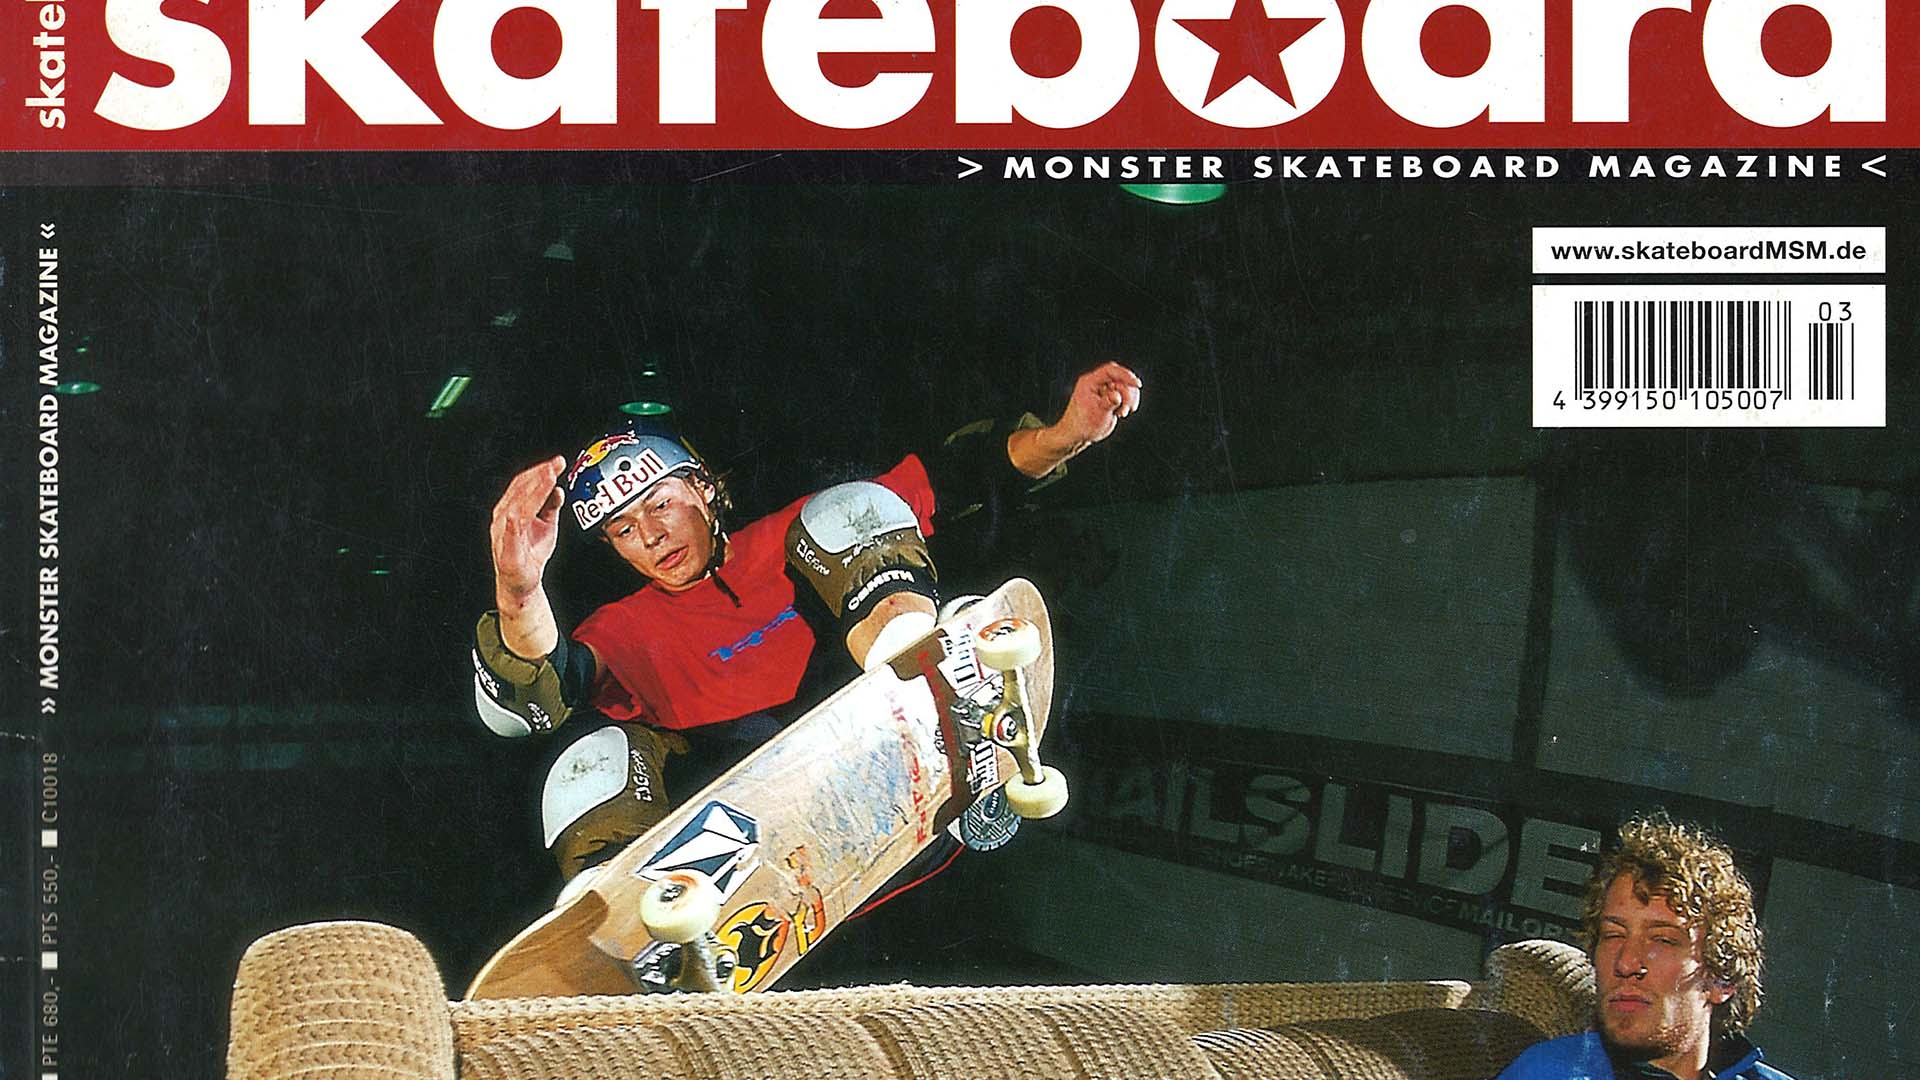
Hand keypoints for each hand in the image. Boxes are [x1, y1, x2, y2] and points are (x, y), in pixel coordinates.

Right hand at [491, 455, 567, 603]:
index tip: (557, 462)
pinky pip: (512, 529)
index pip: (523, 483)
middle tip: (556, 464)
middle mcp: (503, 516)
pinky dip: (520, 516)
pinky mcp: (507, 549)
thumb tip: (558, 488)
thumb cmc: (531, 552)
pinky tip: (531, 504)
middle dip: (539, 475)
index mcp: (511, 508)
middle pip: (519, 489)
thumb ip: (551, 506)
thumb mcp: (547, 524)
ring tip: (549, 477)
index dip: (539, 471)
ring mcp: (503, 532)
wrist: (523, 583)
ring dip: (534, 489)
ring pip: (517, 504)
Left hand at [1053, 361, 1142, 447]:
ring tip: (1123, 413)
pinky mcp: (1110, 397)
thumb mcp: (1097, 414)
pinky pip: (1124, 394)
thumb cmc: (1083, 425)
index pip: (1110, 371)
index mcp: (1089, 382)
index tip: (1137, 384)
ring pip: (1125, 386)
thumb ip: (1108, 403)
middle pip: (1120, 378)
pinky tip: (1123, 413)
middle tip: (1126, 409)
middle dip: (1128, 392)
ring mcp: (1104, 390)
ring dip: (1129, 399)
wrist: (1078, 435)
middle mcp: (1097, 383)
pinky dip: (1128, 402)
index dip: (1125, 375)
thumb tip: (1117, 396)